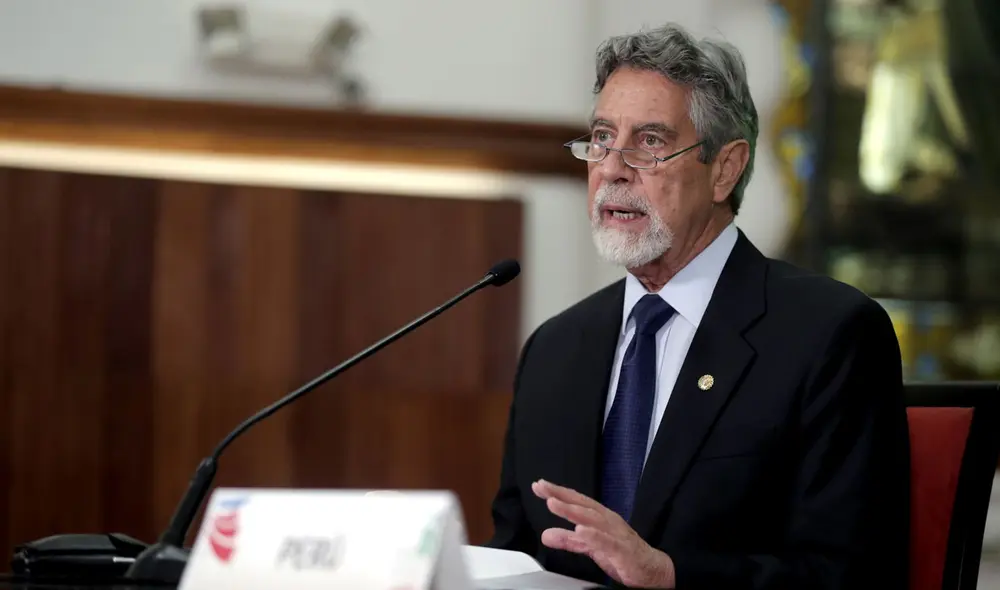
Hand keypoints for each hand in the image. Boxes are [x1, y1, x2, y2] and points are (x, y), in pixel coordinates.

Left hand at [532, 479, 675, 588]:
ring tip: (554, 504)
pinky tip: (580, 531)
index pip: (577, 501)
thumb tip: (546, 534)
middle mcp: (608, 521)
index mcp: (600, 518)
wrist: (654, 571)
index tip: (538, 485)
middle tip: (542, 487)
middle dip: (561, 495)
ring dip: (572, 511)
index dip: (558, 492)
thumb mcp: (591, 547)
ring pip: (592, 519)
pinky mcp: (624, 551)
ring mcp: (617, 534)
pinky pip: (607, 542)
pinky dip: (594, 536)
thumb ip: (569, 540)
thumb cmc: (623, 555)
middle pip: (582, 505)